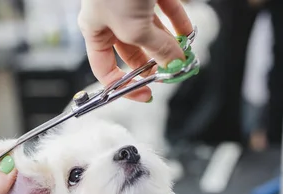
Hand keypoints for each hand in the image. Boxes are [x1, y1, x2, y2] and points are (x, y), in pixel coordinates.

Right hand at [78, 0, 193, 101]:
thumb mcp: (135, 29)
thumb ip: (157, 50)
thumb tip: (173, 64)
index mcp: (94, 30)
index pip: (105, 68)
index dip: (124, 85)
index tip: (145, 95)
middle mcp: (111, 18)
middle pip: (132, 51)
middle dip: (152, 63)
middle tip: (169, 74)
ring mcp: (131, 3)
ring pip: (152, 31)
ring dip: (168, 45)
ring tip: (184, 55)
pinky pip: (166, 11)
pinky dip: (178, 23)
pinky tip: (188, 34)